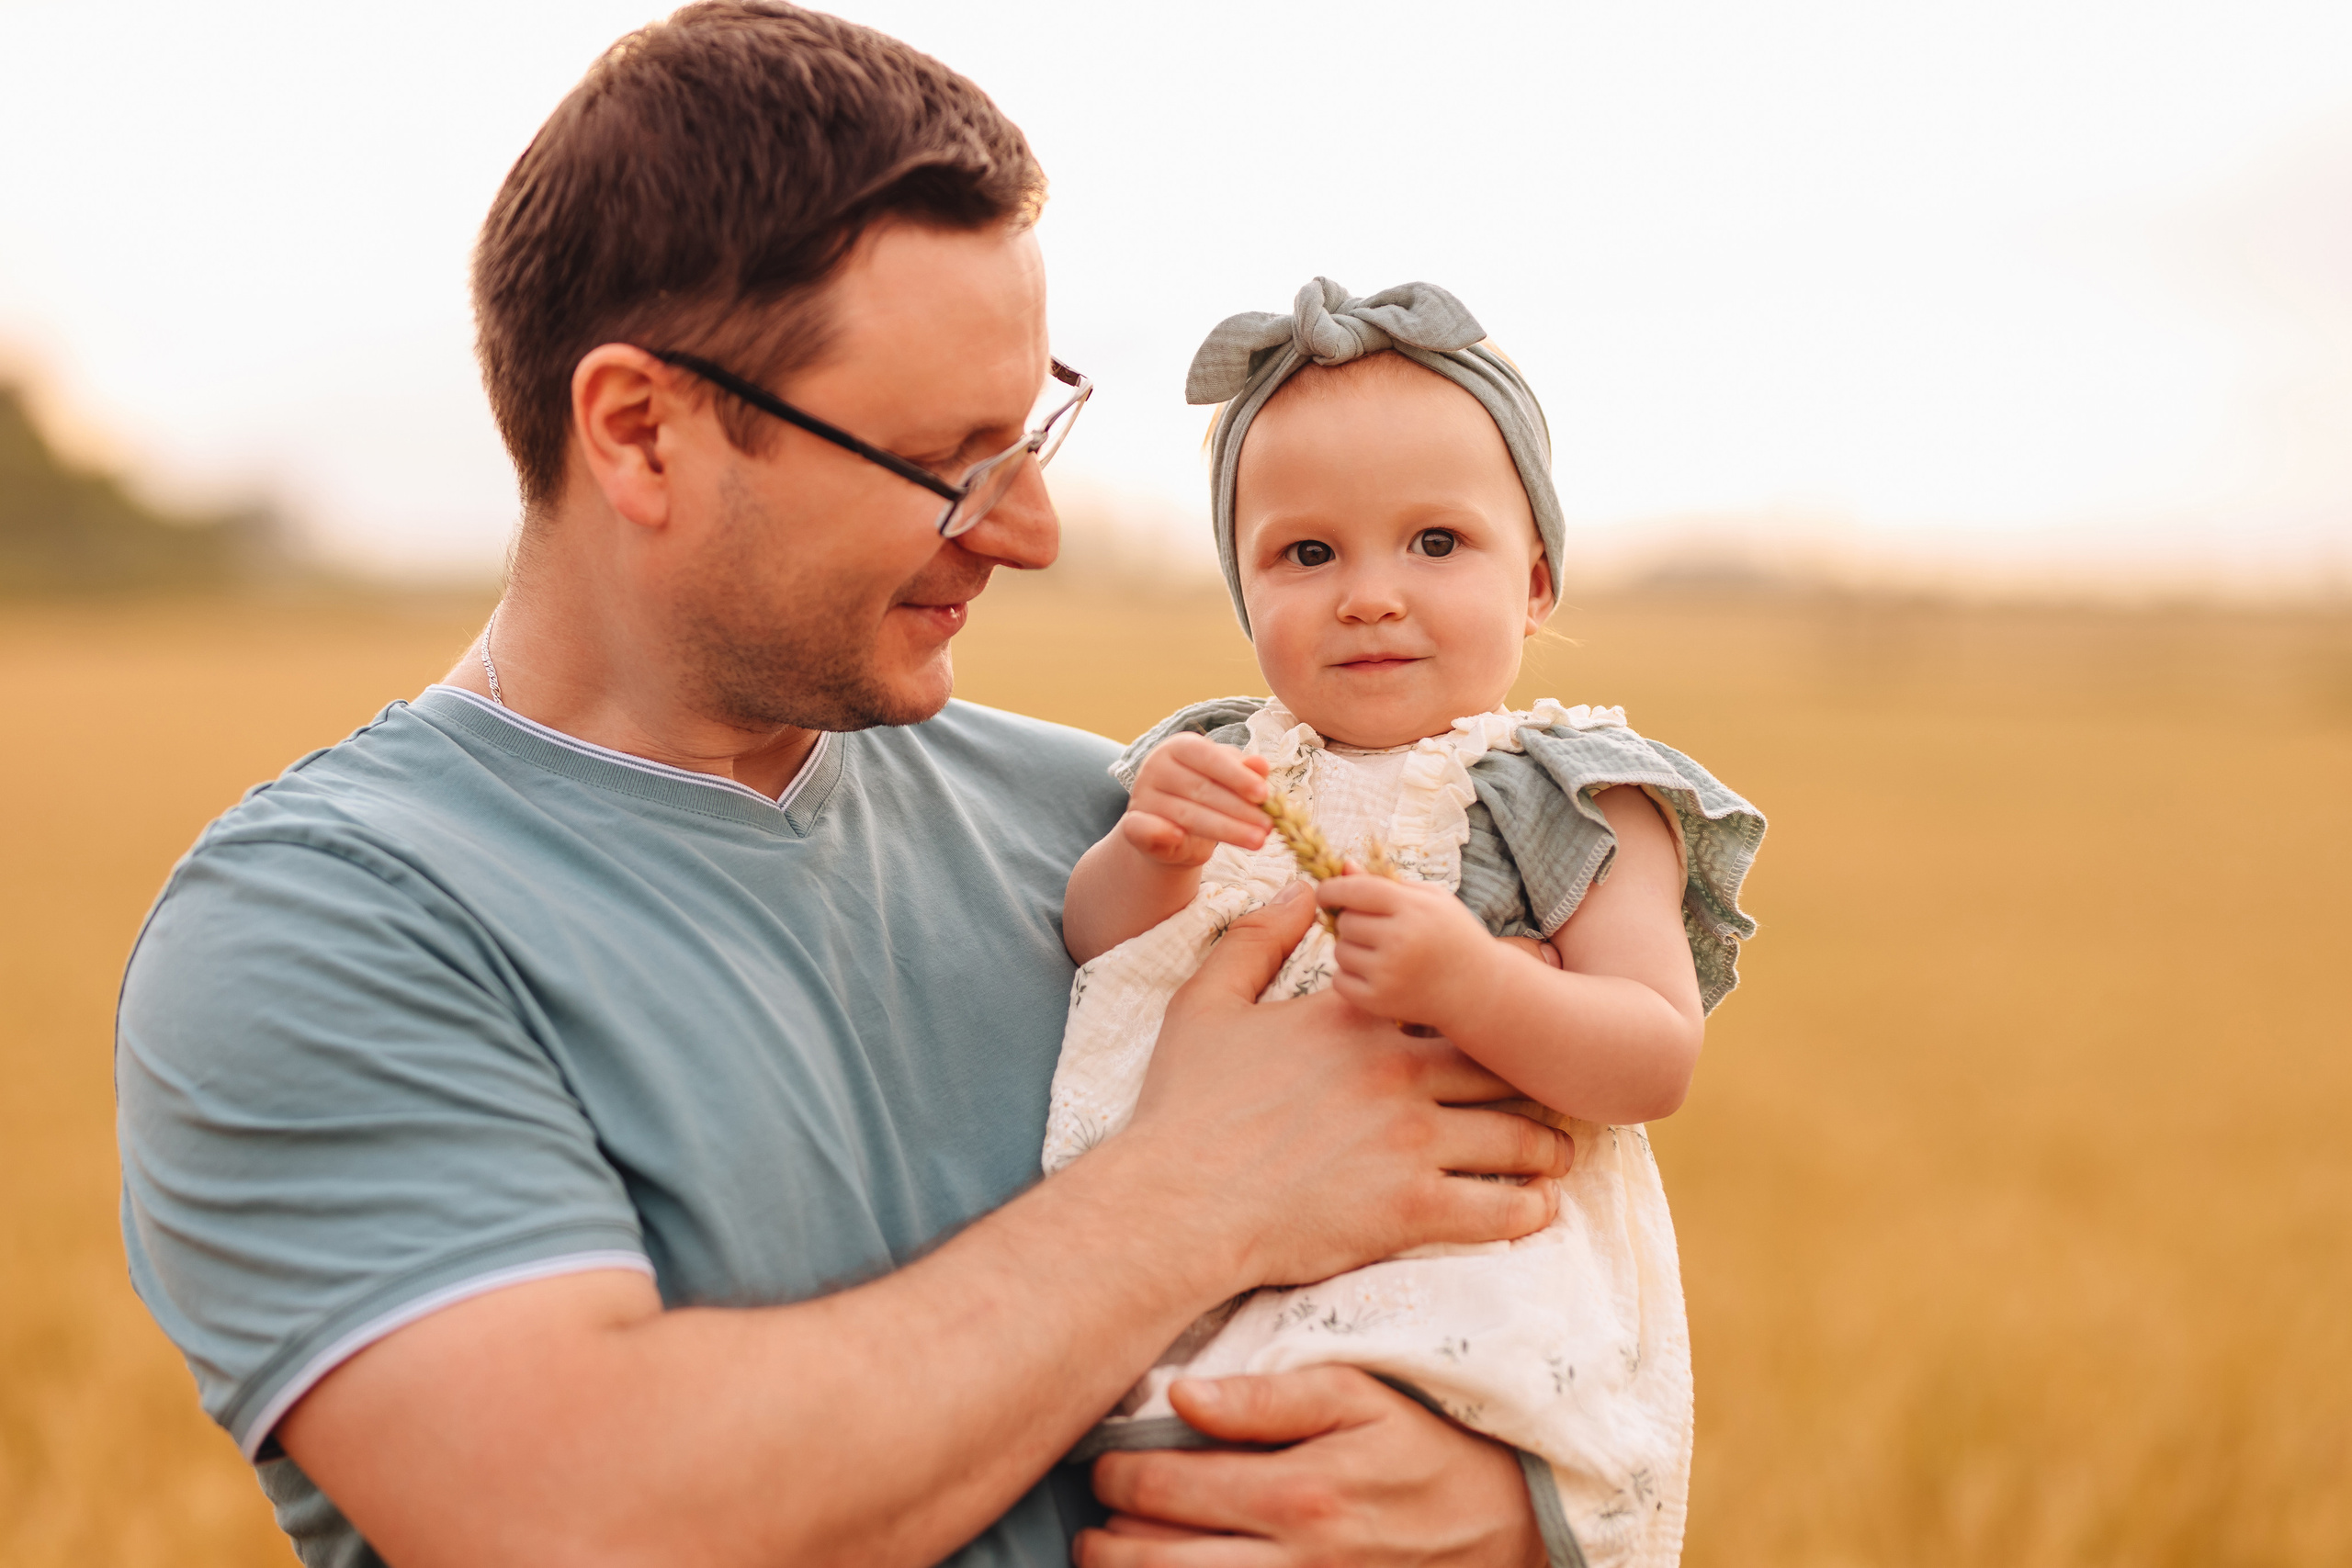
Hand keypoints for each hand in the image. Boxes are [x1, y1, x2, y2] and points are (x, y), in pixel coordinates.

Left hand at [1078, 1368, 1546, 1567]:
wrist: (1509, 1522)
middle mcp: (1296, 1563)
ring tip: (1115, 1558)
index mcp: (1297, 1494)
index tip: (1107, 1462)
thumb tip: (1179, 1394)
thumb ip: (1267, 1397)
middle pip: (1155, 1564)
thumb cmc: (1424, 1447)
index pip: (1164, 1488)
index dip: (1118, 1473)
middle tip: (1096, 1521)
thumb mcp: (1359, 1397)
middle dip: (1106, 1542)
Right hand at [1117, 883, 1570, 1294]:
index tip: (1518, 1010)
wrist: (1177, 1202)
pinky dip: (1531, 1208)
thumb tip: (1298, 890)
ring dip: (1545, 1145)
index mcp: (1357, 1020)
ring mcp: (1411, 1140)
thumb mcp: (1205, 1004)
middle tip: (1553, 1087)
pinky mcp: (1414, 1207)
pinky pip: (1503, 1209)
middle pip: (1499, 1064)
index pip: (1449, 997)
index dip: (1491, 1002)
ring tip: (1554, 1153)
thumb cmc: (1184, 1108)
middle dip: (1530, 1076)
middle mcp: (1396, 1070)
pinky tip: (1536, 1207)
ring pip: (1518, 1135)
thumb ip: (1255, 940)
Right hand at [1120, 734, 1271, 866]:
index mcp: (1179, 747)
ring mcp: (1142, 796)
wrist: (1173, 832)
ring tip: (1258, 841)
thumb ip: (1244, 772)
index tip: (1263, 795)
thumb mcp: (1228, 781)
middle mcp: (1156, 767)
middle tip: (1269, 827)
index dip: (1236, 776)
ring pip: (1186, 815)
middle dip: (1239, 810)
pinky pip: (1143, 828)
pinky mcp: (1132, 825)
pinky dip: (1160, 833)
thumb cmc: (1206, 798)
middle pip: (1201, 789)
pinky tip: (1179, 838)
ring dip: (1225, 830)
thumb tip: (1261, 765)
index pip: (1208, 756)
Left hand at [1317, 874, 1504, 1031]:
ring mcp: (1388, 974)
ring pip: (1340, 952)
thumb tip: (1343, 866)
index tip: (1326, 893)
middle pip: (1345, 922)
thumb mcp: (1430, 899)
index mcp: (1413, 908)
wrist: (1478, 989)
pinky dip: (1350, 977)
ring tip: (1382, 954)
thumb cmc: (1452, 935)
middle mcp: (1400, 940)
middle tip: (1378, 930)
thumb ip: (1385, 881)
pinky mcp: (1379, 1002)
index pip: (1354, 890)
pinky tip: (1377, 975)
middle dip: (1353, 922)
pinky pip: (1340, 981)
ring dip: (1352, 950)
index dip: (1331, 889)